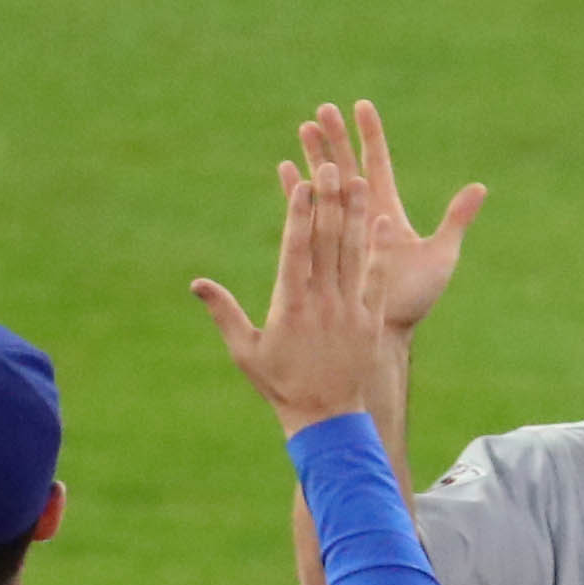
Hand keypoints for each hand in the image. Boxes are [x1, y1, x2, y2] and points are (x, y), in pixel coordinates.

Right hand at [192, 156, 390, 432]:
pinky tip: (387, 224)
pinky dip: (381, 252)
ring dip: (356, 216)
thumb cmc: (281, 385)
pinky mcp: (370, 321)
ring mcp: (349, 310)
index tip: (302, 183)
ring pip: (353, 254)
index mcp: (290, 305)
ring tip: (357, 181)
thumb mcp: (246, 351)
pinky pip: (376, 280)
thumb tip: (196, 283)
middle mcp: (322, 302)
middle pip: (327, 242)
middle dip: (328, 202)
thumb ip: (224, 313)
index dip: (300, 214)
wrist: (326, 419)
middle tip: (330, 165)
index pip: (295, 249)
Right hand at [291, 98, 484, 336]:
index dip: (370, 135)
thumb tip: (481, 187)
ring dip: (314, 157)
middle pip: (347, 168)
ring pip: (325, 185)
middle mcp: (362, 217)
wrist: (387, 333)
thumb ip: (457, 219)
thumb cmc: (414, 299)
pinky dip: (298, 192)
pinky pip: (306, 214)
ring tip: (303, 128)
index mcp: (386, 212)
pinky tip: (287, 169)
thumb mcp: (441, 255)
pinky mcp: (322, 248)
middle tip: (323, 109)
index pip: (377, 164)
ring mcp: (340, 232)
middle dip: (335, 139)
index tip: (362, 105)